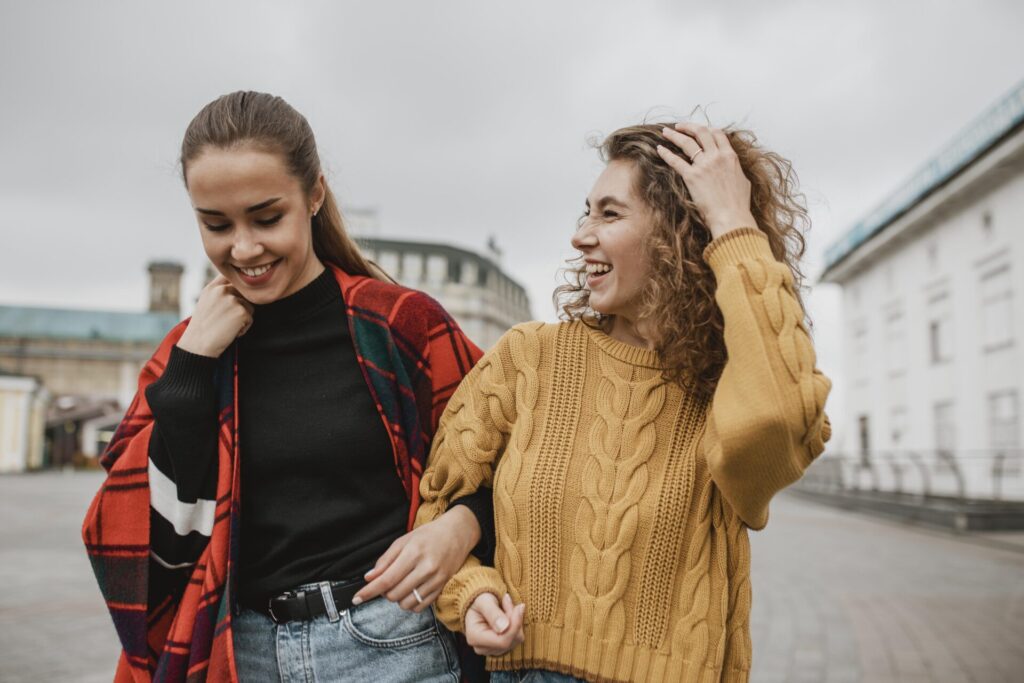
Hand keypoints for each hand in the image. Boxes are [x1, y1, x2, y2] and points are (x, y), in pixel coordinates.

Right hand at [177, 275, 253, 357]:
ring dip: (242, 318)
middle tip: (225, 319)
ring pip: (249, 306)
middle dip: (240, 306)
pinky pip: (250, 319)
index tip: (233, 297)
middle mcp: (222, 290)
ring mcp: (232, 300)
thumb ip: (220, 292)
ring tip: (226, 326)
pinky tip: (229, 332)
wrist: (198, 345)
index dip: (236, 286)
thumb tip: (238, 287)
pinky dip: (243, 328)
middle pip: (243, 293)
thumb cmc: (203, 327)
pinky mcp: (241, 312)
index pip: (231, 277)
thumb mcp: (206, 302)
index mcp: (212, 287)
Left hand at [352, 505, 480, 611]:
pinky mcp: (442, 587)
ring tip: (400, 585)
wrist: (458, 533)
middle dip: (384, 592)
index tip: (357, 599)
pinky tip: (410, 592)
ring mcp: (436, 579)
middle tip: (387, 581)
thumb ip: (385, 560)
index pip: (386, 580)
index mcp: (413, 553)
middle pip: (394, 594)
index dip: (368, 591)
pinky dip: (411, 603)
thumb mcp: (404, 540)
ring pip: (406, 603)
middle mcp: (426, 568)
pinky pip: (421, 606)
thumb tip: (369, 578)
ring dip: (397, 598)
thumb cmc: (428, 535)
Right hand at [465, 593, 524, 655]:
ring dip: (516, 620)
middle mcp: (482, 648)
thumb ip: (492, 613)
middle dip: (514, 619)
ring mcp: (492, 649)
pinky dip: (516, 623)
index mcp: (474, 637)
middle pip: (510, 640)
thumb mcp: (484, 601)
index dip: (514, 625)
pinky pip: (517, 637)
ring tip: (506, 605)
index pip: (502, 641)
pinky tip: (508, 613)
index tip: (519, 606)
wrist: (478, 604)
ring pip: (516, 639)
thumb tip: (504, 627)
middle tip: (508, 601)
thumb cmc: (479, 601)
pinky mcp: (502, 647)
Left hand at [656, 123, 757, 238]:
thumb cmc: (738, 205)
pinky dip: (666, 153)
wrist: (732, 218)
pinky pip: (676, 161)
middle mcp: (717, 157)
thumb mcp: (743, 182)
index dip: (707, 129)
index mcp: (730, 156)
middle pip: (701, 132)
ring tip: (666, 132)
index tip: (698, 129)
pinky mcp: (692, 177)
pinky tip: (659, 148)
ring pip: (687, 142)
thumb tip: (733, 169)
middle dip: (688, 126)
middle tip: (679, 126)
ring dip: (675, 135)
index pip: (717, 134)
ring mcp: (704, 165)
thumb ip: (735, 170)